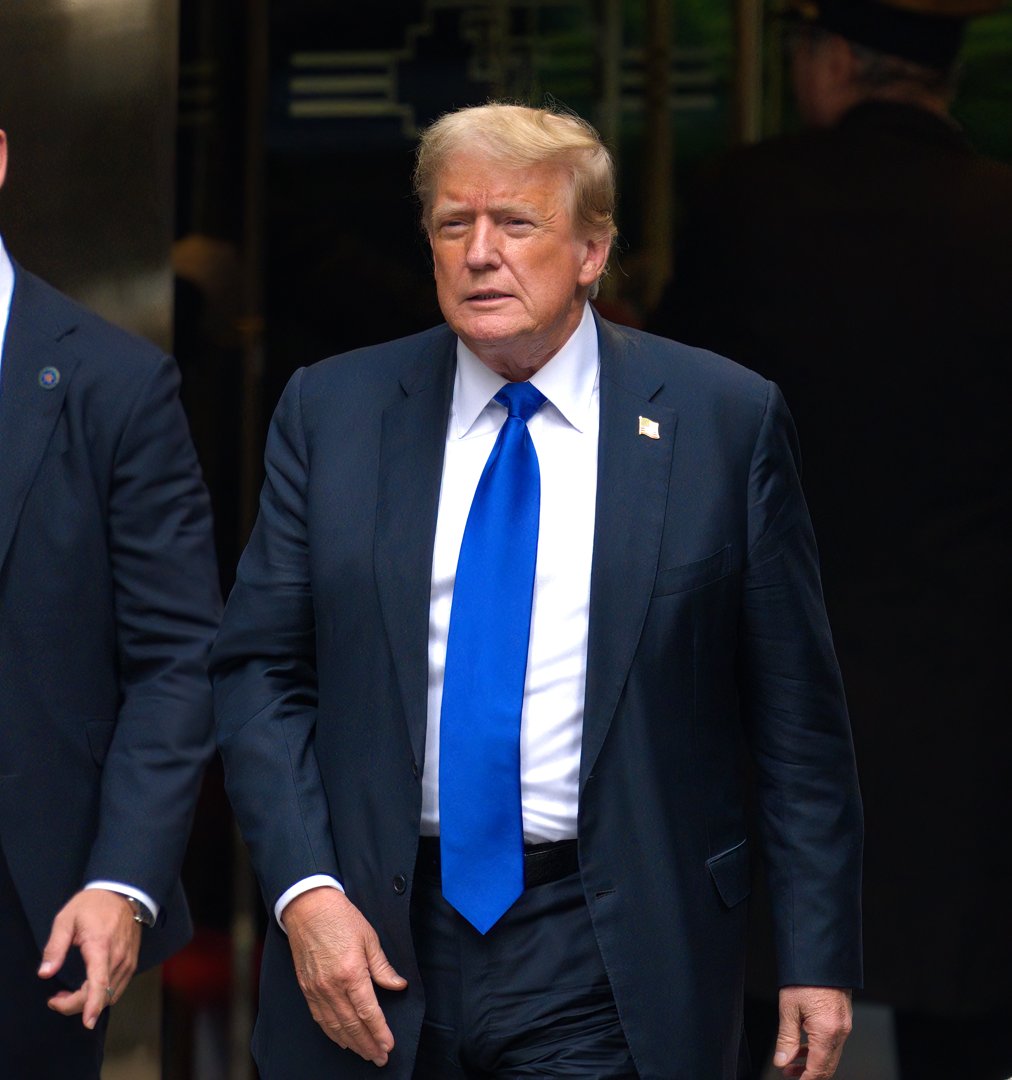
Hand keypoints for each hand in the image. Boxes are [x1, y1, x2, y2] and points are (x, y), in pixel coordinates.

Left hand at [37, 889, 142, 1028]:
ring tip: (67, 995)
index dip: (92, 1004)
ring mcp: (128, 961)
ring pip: (110, 995)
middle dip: (76, 1005)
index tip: (87, 1022)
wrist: (122, 892)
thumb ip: (55, 947)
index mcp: (101, 945)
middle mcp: (118, 957)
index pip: (98, 981)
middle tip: (55, 999)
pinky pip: (117, 988)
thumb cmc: (93, 904)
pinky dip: (100, 996)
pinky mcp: (131, 963)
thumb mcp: (66, 919)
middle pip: (100, 994)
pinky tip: (86, 989)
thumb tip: (45, 973)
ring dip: (88, 1002)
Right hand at [283, 887, 406, 1065]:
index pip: (368, 1011)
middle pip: (352, 1025)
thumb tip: (398, 985)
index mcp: (351, 972)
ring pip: (335, 1026)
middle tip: (380, 1057)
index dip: (379, 1031)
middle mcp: (332, 985)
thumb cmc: (340, 918)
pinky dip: (332, 1033)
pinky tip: (341, 1039)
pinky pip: (320, 1018)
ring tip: (364, 1053)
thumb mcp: (369, 937)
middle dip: (367, 1044)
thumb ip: (383, 966)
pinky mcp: (306, 988)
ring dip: (351, 1043)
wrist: (308, 907)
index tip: (388, 1045)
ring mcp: (317, 989)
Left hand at [773, 986, 852, 1078]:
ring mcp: (845, 1025)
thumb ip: (786, 1039)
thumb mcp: (789, 1008)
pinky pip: (832, 1041)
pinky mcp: (843, 1017)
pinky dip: (818, 1047)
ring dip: (812, 1061)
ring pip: (830, 1054)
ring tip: (790, 1061)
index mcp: (828, 1032)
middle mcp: (841, 1031)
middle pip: (827, 1066)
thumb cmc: (805, 977)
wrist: (821, 954)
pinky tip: (803, 1045)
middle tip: (788, 1072)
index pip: (819, 1070)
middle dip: (808, 1074)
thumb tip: (782, 1061)